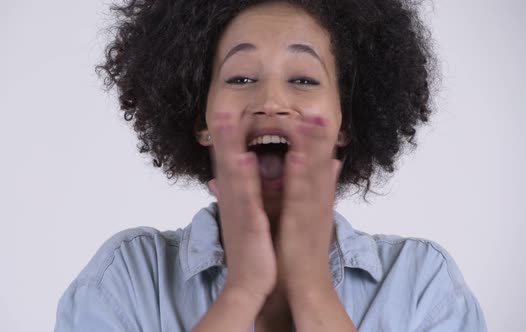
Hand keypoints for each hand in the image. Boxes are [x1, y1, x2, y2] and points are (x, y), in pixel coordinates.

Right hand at [207, 112, 276, 302]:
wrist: (248, 287)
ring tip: (226, 117)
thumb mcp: (244, 222)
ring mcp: (239, 212)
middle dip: (224, 133)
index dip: (228, 138)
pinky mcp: (249, 224)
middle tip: (221, 104)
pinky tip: (246, 157)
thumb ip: (241, 199)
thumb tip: (228, 183)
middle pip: (225, 161)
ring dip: (229, 144)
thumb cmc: (251, 254)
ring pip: (233, 173)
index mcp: (236, 201)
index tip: (228, 112)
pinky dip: (246, 177)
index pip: (229, 164)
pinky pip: (248, 197)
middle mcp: (233, 202)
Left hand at [276, 114, 342, 294]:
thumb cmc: (299, 255)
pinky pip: (301, 196)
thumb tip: (323, 170)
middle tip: (320, 110)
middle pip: (322, 165)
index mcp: (316, 202)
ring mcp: (311, 213)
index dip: (318, 142)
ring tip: (315, 119)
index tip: (315, 116)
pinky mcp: (301, 224)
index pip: (319, 167)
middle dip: (321, 138)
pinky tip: (299, 155)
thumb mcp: (306, 221)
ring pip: (315, 174)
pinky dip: (301, 175)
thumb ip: (311, 195)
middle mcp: (317, 204)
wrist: (305, 289)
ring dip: (315, 147)